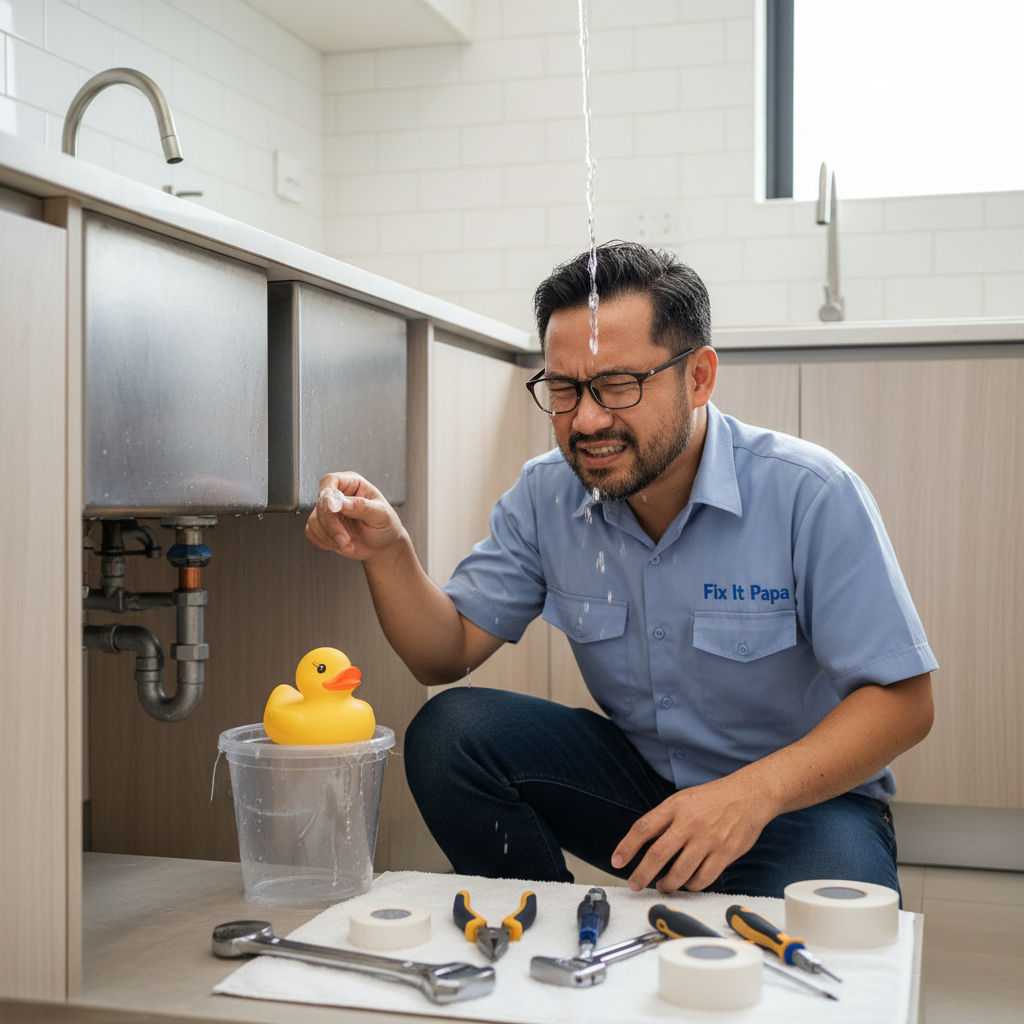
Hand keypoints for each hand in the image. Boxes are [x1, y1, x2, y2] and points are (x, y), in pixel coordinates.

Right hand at [305, 472, 403, 561]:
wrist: (383, 545)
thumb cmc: (385, 525)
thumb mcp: (380, 515)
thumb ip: (362, 507)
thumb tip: (342, 503)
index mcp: (352, 484)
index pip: (330, 481)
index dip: (328, 495)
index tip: (334, 510)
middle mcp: (337, 496)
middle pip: (320, 504)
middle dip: (331, 525)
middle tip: (345, 539)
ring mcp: (328, 512)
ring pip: (313, 521)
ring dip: (329, 537)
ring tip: (348, 544)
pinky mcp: (323, 527)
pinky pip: (311, 532)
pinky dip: (324, 542)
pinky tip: (340, 545)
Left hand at [611, 774, 774, 893]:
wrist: (749, 795)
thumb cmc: (713, 799)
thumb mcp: (683, 799)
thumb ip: (665, 819)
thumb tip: (643, 843)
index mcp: (675, 807)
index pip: (643, 828)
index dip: (626, 846)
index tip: (617, 861)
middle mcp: (689, 823)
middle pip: (658, 854)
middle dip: (642, 874)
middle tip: (635, 884)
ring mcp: (707, 839)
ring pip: (679, 872)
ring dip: (667, 884)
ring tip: (663, 886)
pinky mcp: (725, 853)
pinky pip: (702, 879)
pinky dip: (691, 885)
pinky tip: (688, 883)